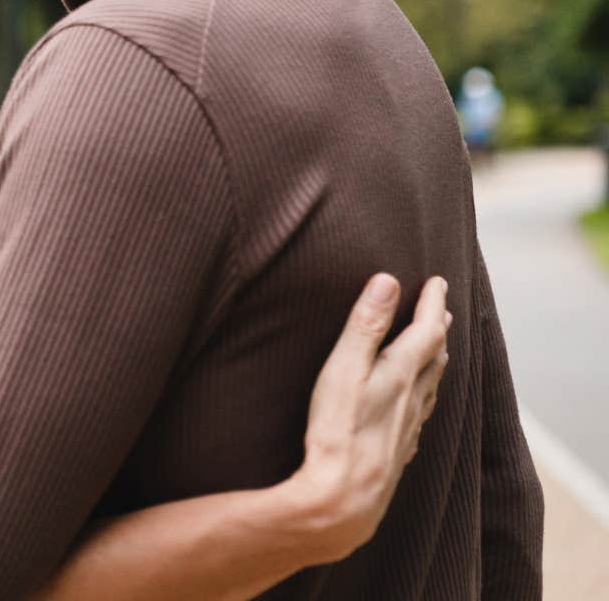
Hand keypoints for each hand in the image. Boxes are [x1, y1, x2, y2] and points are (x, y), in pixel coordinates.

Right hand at [284, 273, 450, 562]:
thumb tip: (388, 281)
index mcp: (400, 374)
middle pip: (435, 357)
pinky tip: (417, 406)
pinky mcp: (398, 450)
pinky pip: (421, 415)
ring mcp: (408, 427)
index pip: (427, 329)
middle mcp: (412, 398)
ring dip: (436, 362)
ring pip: (431, 387)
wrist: (344, 499)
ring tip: (438, 350)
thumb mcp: (342, 369)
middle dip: (438, 329)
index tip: (439, 281)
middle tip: (442, 310)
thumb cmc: (337, 431)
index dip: (433, 302)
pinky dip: (425, 397)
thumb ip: (365, 325)